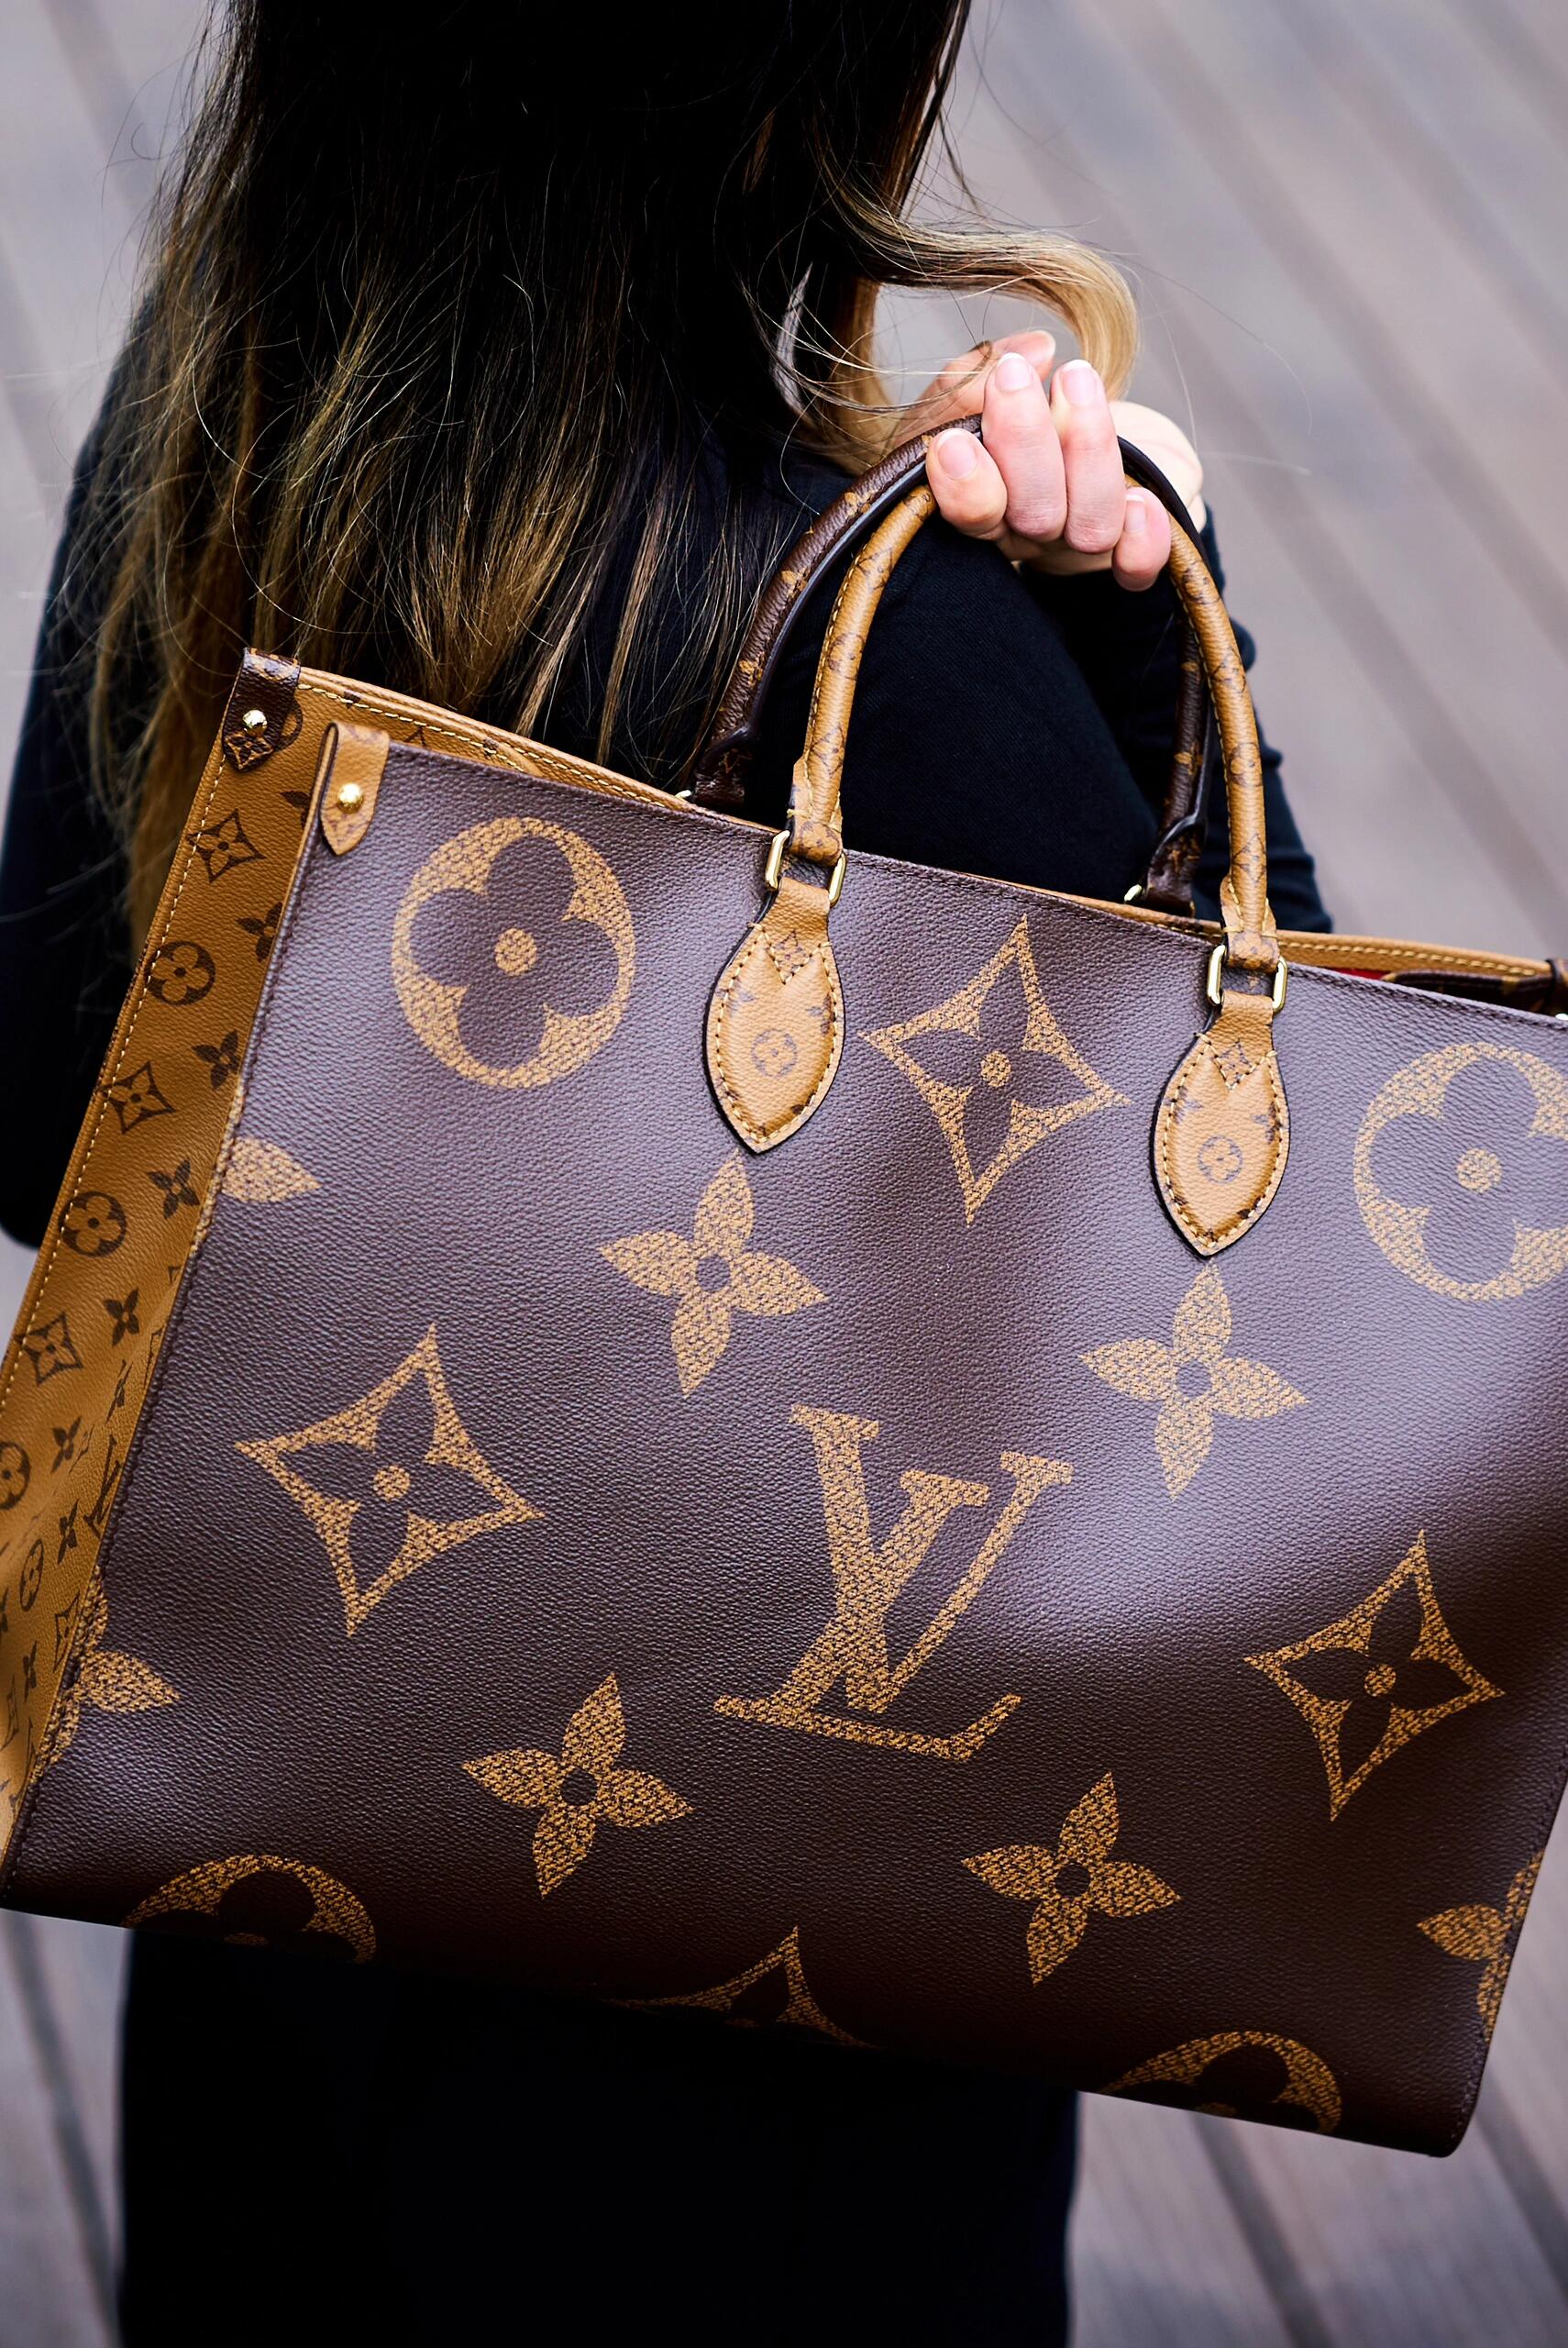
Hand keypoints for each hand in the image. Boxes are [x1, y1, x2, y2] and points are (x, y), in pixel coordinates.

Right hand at [910, 331, 1204, 591]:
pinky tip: (1142, 500)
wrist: (1124, 447)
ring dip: (1088, 451)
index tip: (954, 441)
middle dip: (1023, 443)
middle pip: (1032, 515)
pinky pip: (1139, 567)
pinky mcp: (1131, 552)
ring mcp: (1082, 546)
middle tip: (1013, 377)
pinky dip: (1143, 540)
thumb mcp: (991, 384)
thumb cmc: (1041, 415)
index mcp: (987, 508)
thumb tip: (1036, 352)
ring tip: (1076, 378)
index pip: (969, 512)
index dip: (964, 487)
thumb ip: (979, 372)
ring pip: (1089, 527)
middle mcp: (1032, 535)